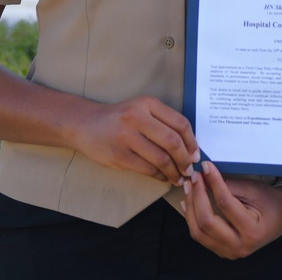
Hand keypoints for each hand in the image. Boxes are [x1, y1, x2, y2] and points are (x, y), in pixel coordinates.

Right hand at [68, 95, 198, 185]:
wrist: (85, 124)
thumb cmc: (120, 118)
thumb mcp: (142, 109)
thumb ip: (163, 121)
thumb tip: (189, 145)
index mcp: (148, 103)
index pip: (180, 123)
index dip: (192, 141)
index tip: (196, 153)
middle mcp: (138, 117)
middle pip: (173, 142)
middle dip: (185, 159)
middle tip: (190, 169)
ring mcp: (127, 137)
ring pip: (161, 158)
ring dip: (174, 171)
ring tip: (178, 177)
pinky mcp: (119, 155)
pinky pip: (147, 169)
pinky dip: (159, 175)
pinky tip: (163, 177)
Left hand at [181, 162, 281, 258]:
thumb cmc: (271, 201)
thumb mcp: (254, 189)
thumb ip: (230, 186)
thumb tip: (205, 176)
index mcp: (252, 231)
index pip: (225, 204)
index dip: (213, 183)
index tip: (206, 166)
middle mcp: (239, 246)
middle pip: (207, 223)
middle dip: (197, 197)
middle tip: (194, 177)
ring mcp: (229, 252)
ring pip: (199, 232)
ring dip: (190, 208)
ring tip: (188, 187)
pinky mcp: (222, 251)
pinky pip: (201, 236)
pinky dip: (192, 218)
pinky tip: (188, 203)